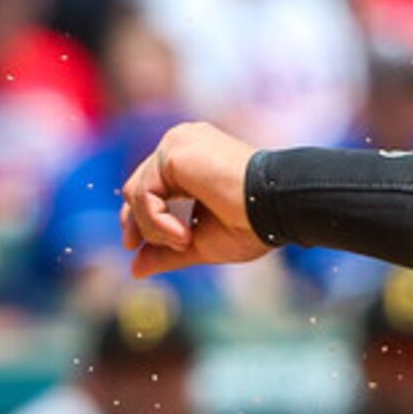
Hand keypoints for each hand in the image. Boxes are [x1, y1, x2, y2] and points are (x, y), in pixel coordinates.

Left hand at [121, 121, 267, 275]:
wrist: (280, 207)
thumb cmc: (254, 223)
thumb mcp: (203, 241)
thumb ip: (168, 252)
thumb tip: (135, 270)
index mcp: (193, 159)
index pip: (152, 186)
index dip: (140, 217)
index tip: (134, 246)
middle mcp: (183, 143)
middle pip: (139, 187)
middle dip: (137, 222)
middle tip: (133, 247)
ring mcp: (177, 144)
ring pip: (137, 193)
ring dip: (154, 229)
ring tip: (185, 242)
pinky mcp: (174, 152)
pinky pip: (144, 194)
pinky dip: (157, 222)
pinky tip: (184, 236)